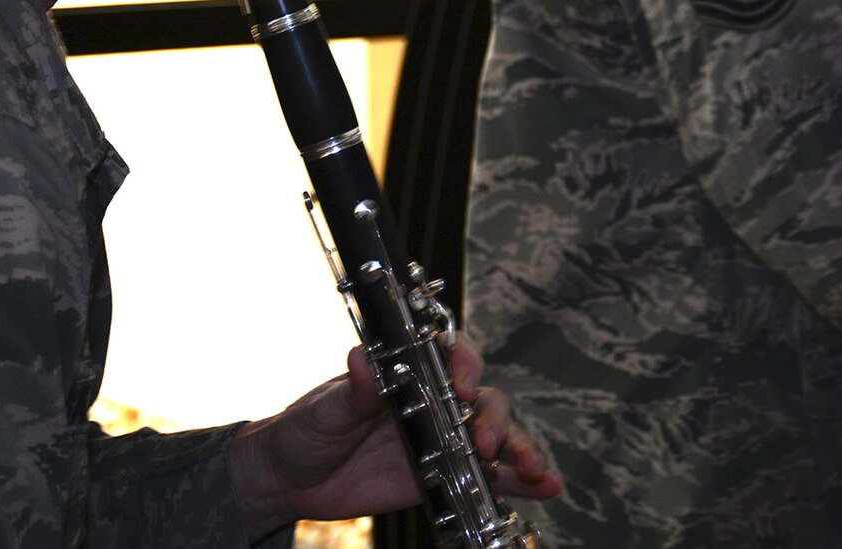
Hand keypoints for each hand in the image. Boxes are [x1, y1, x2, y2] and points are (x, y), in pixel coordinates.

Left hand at [228, 339, 562, 534]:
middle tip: (483, 442)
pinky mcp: (447, 475)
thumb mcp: (326, 407)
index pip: (449, 354)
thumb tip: (362, 360)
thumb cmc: (308, 428)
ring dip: (519, 448)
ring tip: (533, 468)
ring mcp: (445, 439)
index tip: (460, 386)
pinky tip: (546, 487)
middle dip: (492, 418)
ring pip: (495, 437)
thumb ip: (352, 389)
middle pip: (482, 397)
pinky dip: (520, 481)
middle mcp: (435, 401)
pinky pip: (490, 477)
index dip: (463, 365)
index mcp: (409, 372)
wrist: (295, 478)